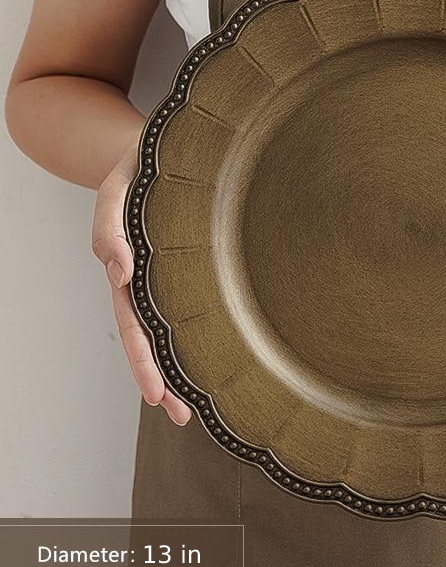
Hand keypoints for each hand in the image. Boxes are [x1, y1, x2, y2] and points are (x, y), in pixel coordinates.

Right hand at [91, 142, 191, 425]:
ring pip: (171, 329)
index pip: (134, 326)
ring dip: (181, 366)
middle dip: (163, 380)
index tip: (157, 398)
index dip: (144, 363)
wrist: (159, 148)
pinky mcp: (188, 265)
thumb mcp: (117, 188)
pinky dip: (199, 332)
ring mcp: (167, 276)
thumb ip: (109, 226)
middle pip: (152, 339)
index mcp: (129, 268)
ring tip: (194, 405)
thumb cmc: (137, 168)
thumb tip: (117, 271)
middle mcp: (147, 280)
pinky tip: (215, 353)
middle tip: (181, 418)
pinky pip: (191, 305)